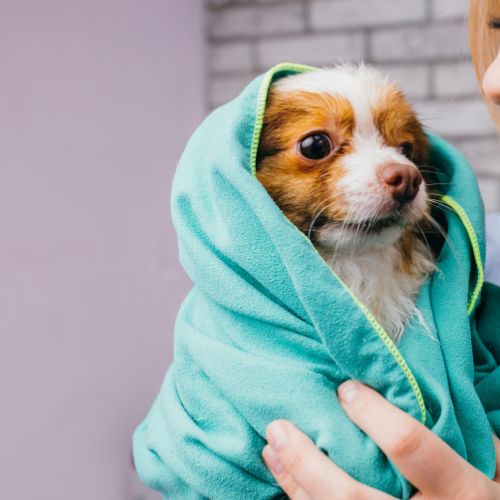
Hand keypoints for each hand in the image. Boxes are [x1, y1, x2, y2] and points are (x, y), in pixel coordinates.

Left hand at [262, 381, 499, 498]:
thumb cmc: (487, 498)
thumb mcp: (495, 468)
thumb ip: (470, 438)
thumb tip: (429, 393)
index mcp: (463, 493)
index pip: (410, 446)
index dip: (373, 414)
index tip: (345, 389)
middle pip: (353, 497)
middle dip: (309, 462)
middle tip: (279, 427)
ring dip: (295, 483)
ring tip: (272, 448)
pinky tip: (283, 477)